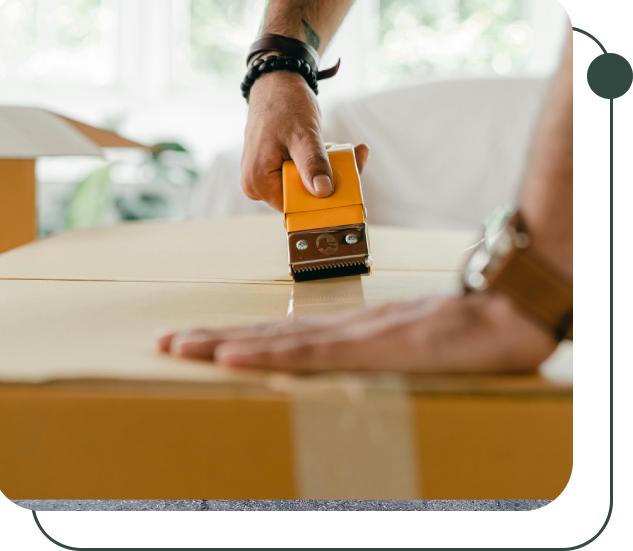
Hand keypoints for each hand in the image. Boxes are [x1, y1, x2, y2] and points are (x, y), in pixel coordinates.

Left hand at [157, 292, 558, 372]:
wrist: (507, 313)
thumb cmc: (465, 330)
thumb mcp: (412, 342)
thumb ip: (381, 348)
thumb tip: (353, 357)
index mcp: (350, 330)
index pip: (284, 334)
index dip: (239, 337)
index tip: (200, 341)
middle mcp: (342, 328)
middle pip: (266, 332)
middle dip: (212, 337)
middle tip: (164, 341)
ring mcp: (354, 335)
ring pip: (276, 339)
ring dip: (222, 342)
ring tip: (178, 346)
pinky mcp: (370, 347)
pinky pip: (310, 353)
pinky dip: (267, 353)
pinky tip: (233, 356)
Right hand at [242, 69, 369, 211]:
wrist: (277, 82)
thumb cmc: (284, 104)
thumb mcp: (302, 134)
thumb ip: (312, 163)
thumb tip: (323, 191)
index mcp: (257, 183)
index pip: (295, 206)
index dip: (323, 200)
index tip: (350, 185)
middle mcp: (257, 185)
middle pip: (302, 198)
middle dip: (329, 182)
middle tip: (353, 159)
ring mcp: (266, 178)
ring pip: (305, 186)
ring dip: (328, 171)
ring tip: (342, 150)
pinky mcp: (276, 169)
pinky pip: (303, 176)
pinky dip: (321, 165)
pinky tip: (332, 148)